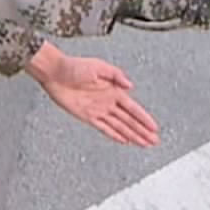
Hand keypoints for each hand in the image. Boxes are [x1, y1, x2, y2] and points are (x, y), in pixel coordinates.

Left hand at [28, 45, 159, 147]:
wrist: (55, 73)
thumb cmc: (74, 66)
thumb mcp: (98, 66)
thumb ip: (116, 75)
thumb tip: (129, 85)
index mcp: (113, 90)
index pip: (133, 108)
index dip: (144, 118)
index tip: (154, 127)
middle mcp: (108, 102)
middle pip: (129, 120)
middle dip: (142, 131)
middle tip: (154, 141)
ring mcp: (98, 110)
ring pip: (119, 126)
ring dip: (132, 135)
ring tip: (144, 144)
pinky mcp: (87, 116)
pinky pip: (104, 128)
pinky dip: (114, 135)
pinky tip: (124, 140)